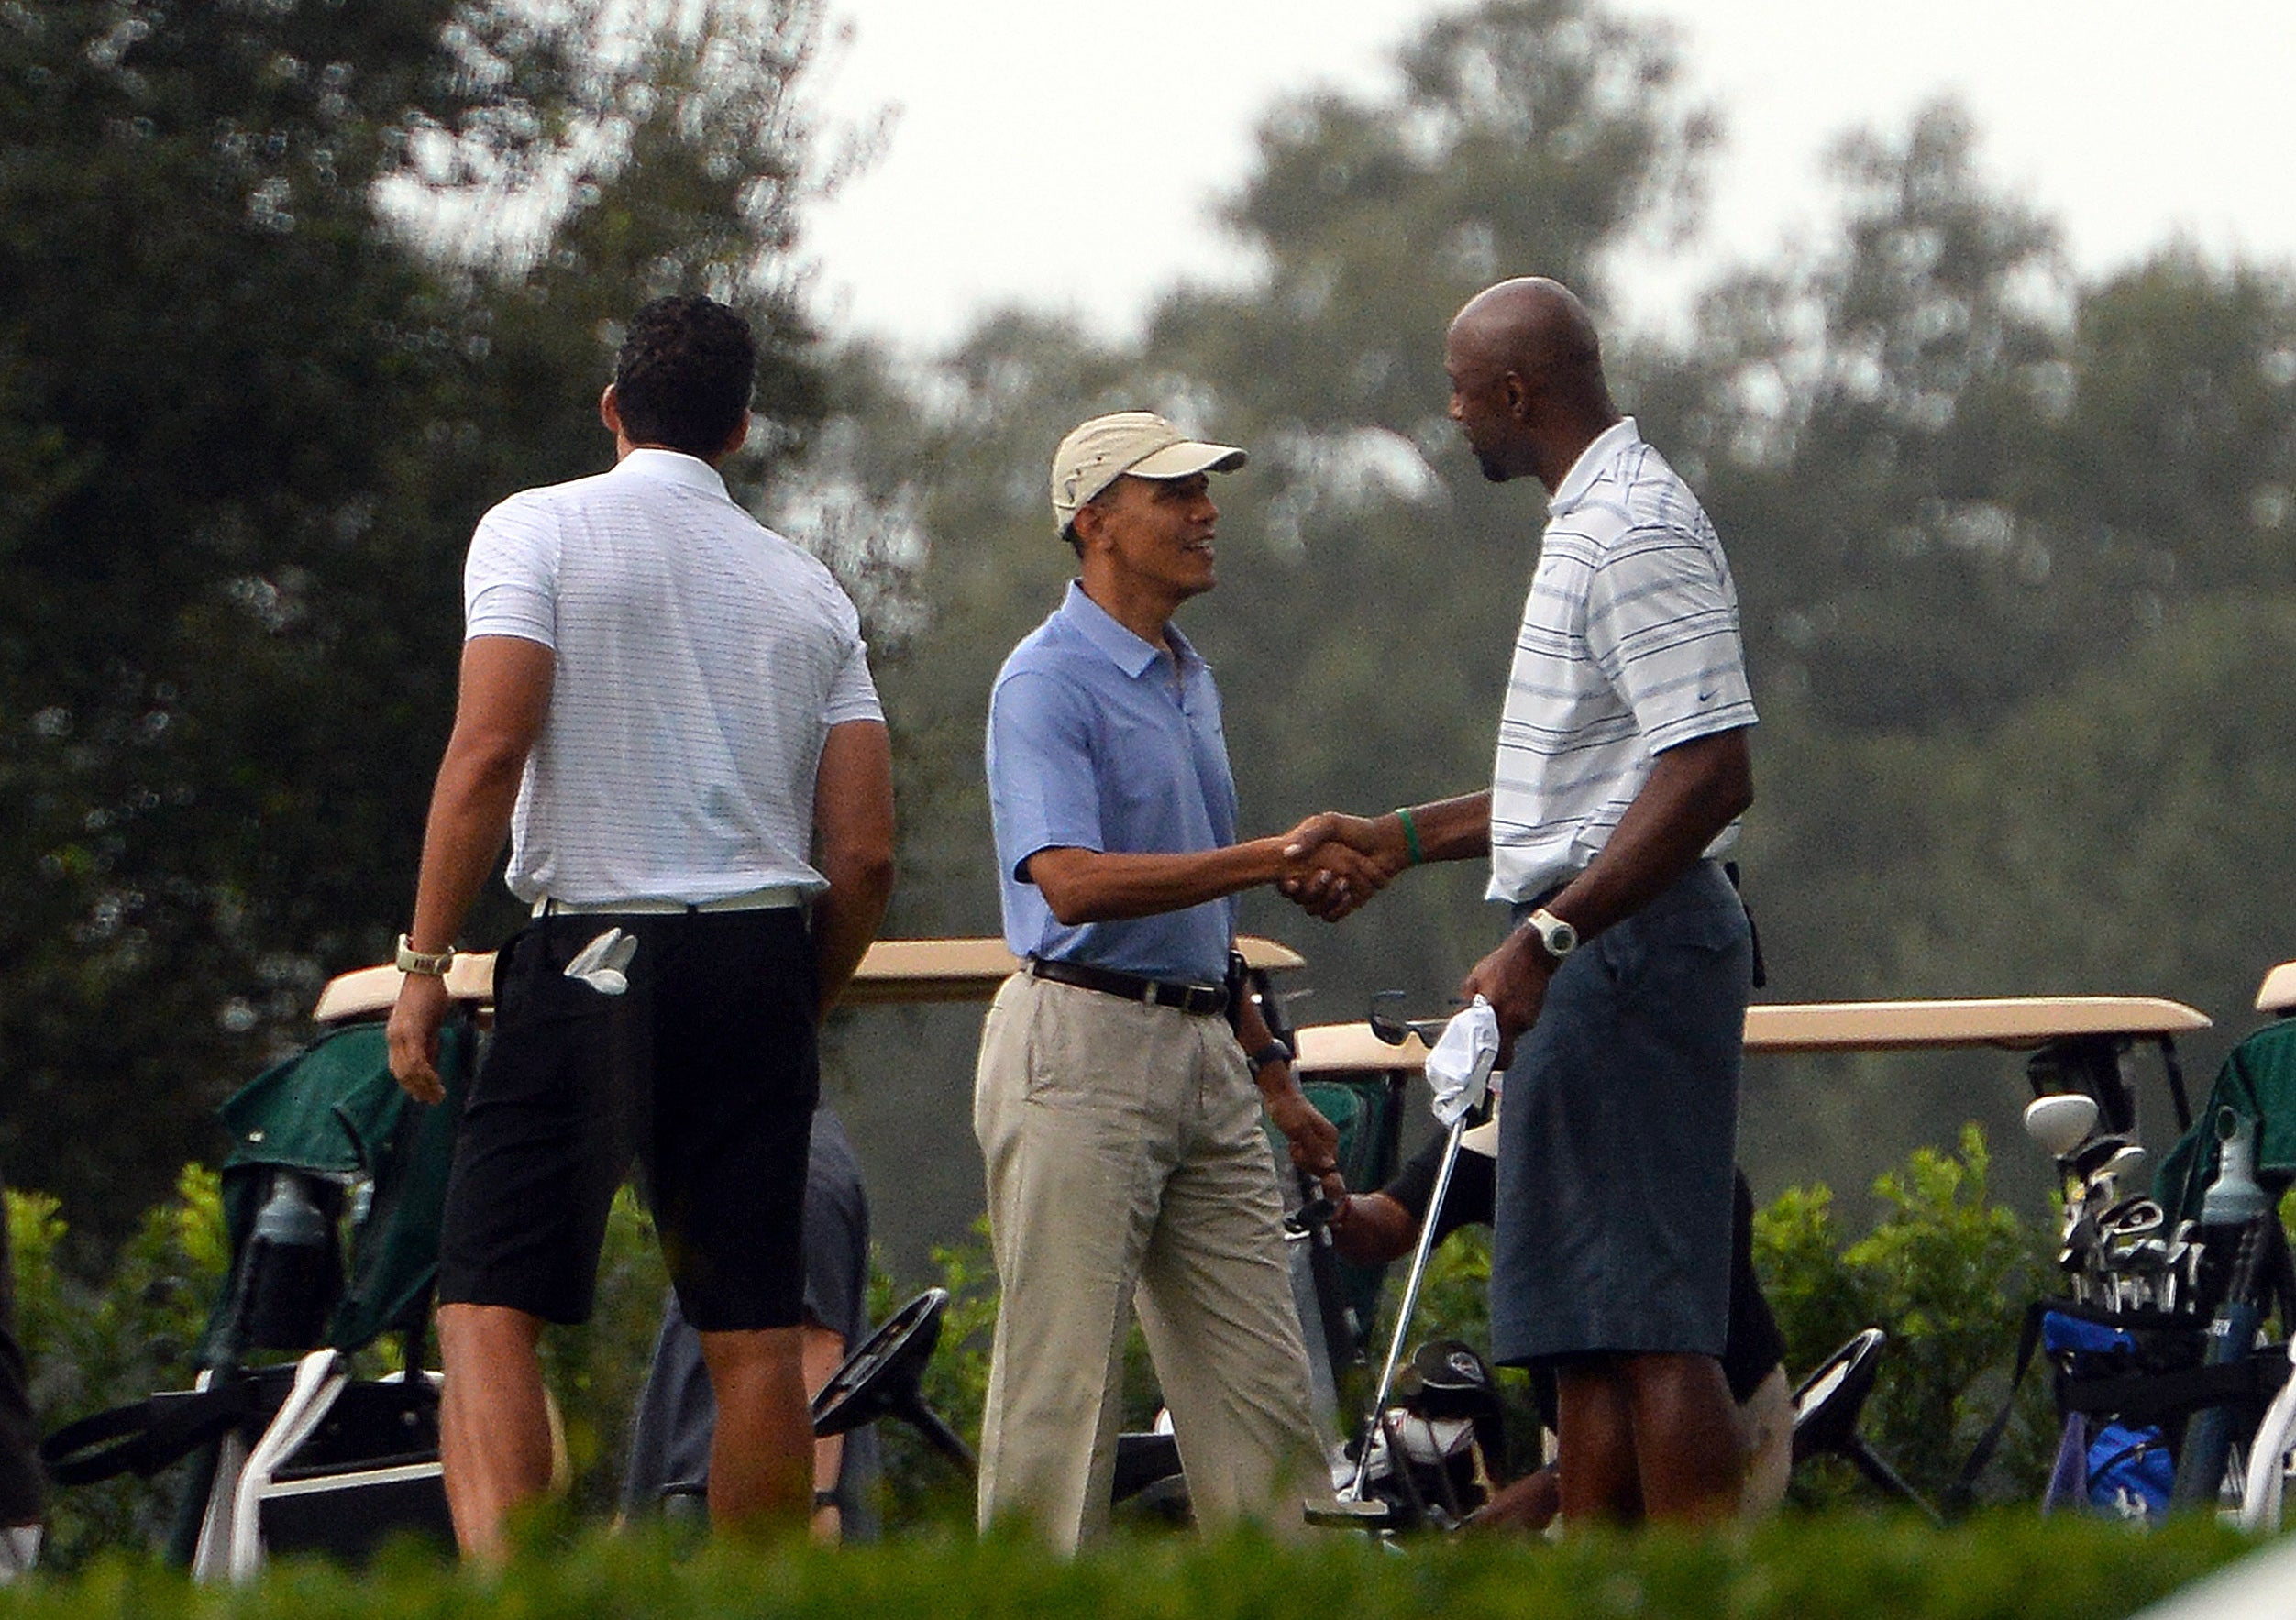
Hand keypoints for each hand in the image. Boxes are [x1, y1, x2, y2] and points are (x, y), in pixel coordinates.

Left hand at [387, 972, 451, 1104]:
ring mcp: (401, 1035)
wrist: (424, 972)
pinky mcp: (411, 1031)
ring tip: (439, 1095)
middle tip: (433, 1101)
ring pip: (408, 1070)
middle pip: (401, 1073)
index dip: (411, 1085)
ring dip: (424, 1086)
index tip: (424, 1097)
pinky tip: (436, 1082)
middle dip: (417, 1090)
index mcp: (396, 1036)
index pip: (399, 1068)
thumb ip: (429, 1044)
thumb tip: (432, 1065)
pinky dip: (426, 1074)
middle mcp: (394, 1037)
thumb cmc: (428, 994)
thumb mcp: (429, 1024)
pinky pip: (416, 1060)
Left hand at [1259, 1067, 1339, 1177]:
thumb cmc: (1288, 1110)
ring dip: (1300, 1157)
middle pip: (1321, 1166)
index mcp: (1331, 1137)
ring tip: (1293, 1143)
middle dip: (1305, 1160)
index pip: (1328, 1166)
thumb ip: (1315, 1149)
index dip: (1312, 1164)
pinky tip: (1292, 1143)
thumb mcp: (1299, 1130)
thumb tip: (1330, 1166)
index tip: (1299, 1150)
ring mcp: (1320, 1141)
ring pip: (1313, 1162)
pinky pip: (1307, 1157)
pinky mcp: (1310, 1141)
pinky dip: (1298, 1154)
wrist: (1279, 1096)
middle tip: (1295, 1144)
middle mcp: (1329, 1140)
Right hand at [1276, 812, 1405, 921]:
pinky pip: (1331, 916)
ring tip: (1343, 882)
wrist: (1386, 844)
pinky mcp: (1343, 904)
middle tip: (1327, 874)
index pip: (1282, 880)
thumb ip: (1309, 837)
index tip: (1292, 881)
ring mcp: (1327, 893)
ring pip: (1313, 908)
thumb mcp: (1330, 825)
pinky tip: (1349, 894)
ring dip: (1327, 898)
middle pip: (1297, 898)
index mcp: (1303, 862)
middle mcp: (1311, 880)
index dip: (1283, 884)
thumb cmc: (1356, 830)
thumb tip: (1288, 854)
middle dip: (1311, 889)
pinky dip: (1338, 908)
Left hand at [1460, 927, 1554, 1069]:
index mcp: (1495, 1013)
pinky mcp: (1534, 1014)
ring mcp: (1526, 1019)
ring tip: (1497, 1012)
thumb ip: (1468, 1002)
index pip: (1495, 1052)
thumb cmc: (1503, 964)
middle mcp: (1513, 1020)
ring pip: (1512, 1037)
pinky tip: (1508, 1004)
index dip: (1490, 1063)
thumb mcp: (1475, 979)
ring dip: (1503, 1031)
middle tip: (1485, 1044)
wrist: (1533, 953)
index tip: (1481, 1065)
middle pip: (1506, 1051)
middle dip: (1496, 1052)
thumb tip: (1461, 1018)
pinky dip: (1512, 1020)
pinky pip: (1519, 1025)